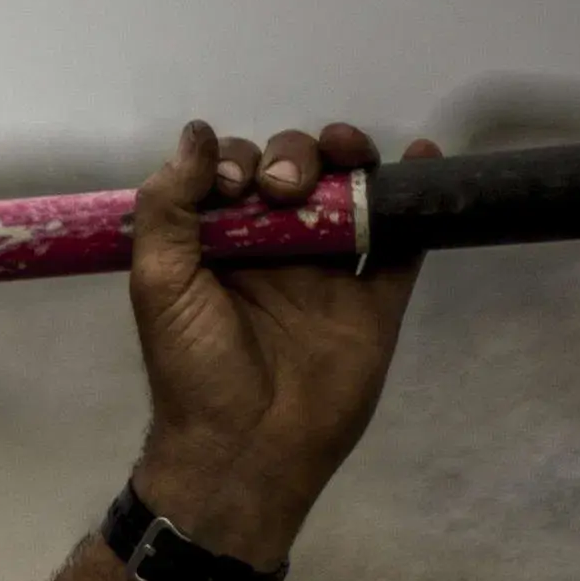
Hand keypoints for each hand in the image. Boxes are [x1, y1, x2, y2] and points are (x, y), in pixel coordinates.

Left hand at [124, 119, 435, 567]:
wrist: (247, 447)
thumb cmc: (194, 367)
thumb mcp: (158, 282)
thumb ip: (168, 207)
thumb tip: (196, 133)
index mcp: (216, 243)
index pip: (234, 172)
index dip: (238, 160)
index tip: (236, 184)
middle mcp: (273, 247)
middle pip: (294, 170)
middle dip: (292, 155)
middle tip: (282, 188)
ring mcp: (330, 269)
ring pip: (347, 190)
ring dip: (348, 157)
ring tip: (347, 153)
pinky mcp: (377, 296)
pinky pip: (403, 237)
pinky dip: (415, 192)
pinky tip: (421, 157)